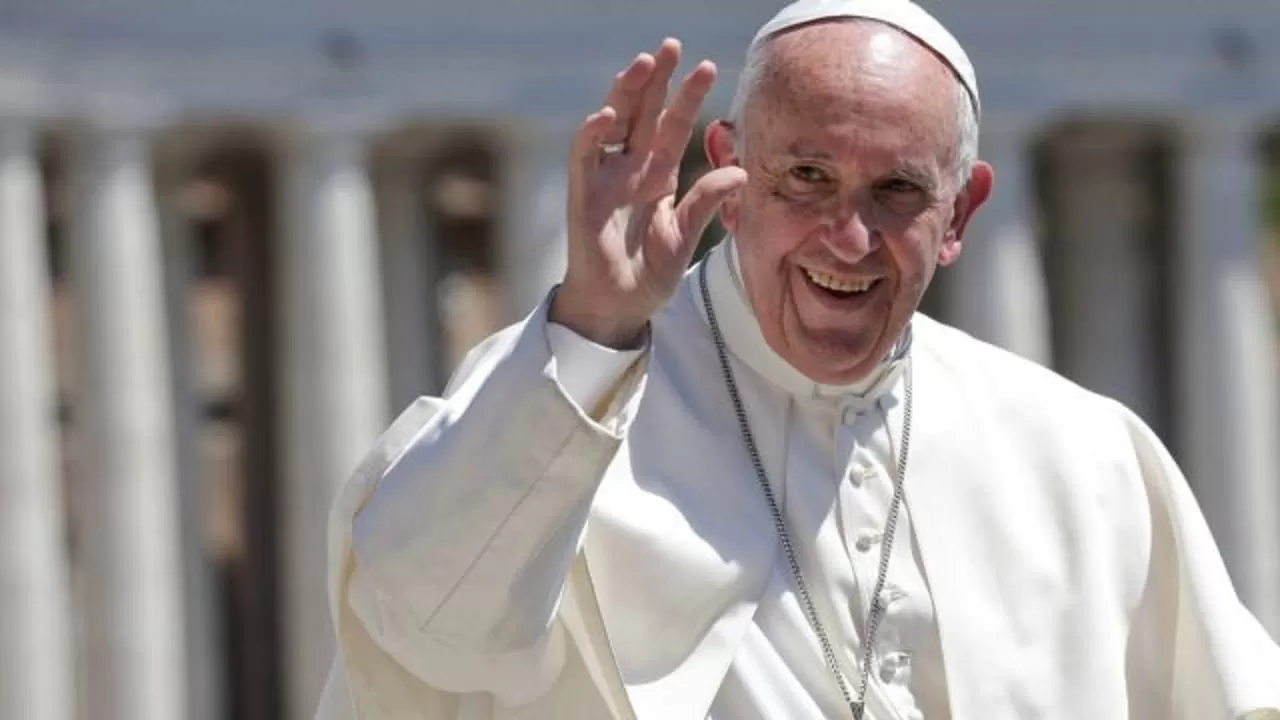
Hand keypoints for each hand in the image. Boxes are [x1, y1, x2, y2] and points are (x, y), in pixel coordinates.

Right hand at [552, 38, 747, 347]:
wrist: (619, 306)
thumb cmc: (649, 273)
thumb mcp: (686, 234)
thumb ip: (708, 202)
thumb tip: (742, 172)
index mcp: (657, 175)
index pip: (673, 125)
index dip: (688, 97)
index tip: (709, 68)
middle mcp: (630, 168)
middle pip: (643, 112)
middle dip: (655, 79)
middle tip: (670, 46)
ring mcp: (605, 178)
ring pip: (613, 122)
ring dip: (625, 92)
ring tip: (642, 64)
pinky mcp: (584, 195)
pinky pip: (584, 156)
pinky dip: (592, 133)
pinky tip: (608, 114)